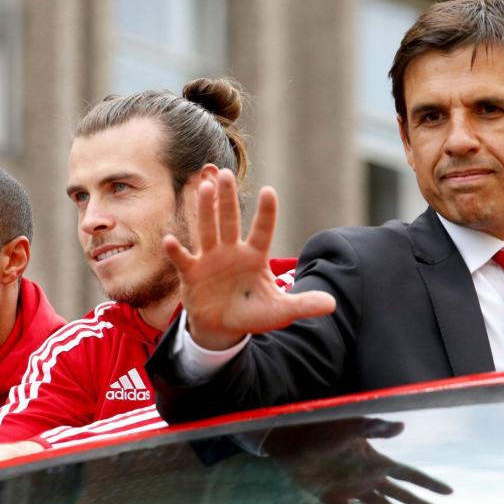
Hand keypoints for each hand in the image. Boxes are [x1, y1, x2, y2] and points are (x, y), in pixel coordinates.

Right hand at [163, 169, 335, 349]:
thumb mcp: (280, 311)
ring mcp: (209, 260)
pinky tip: (171, 241)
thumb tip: (332, 303)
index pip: (262, 230)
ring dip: (205, 210)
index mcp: (254, 256)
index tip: (269, 192)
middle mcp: (231, 251)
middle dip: (228, 200)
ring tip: (205, 187)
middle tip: (226, 175)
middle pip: (229, 221)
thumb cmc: (252, 313)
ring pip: (207, 230)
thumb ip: (303, 304)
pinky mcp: (191, 273)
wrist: (223, 328)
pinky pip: (183, 259)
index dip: (265, 213)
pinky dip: (177, 251)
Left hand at [265, 418, 452, 503]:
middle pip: (398, 491)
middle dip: (418, 499)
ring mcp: (350, 487)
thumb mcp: (349, 426)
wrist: (290, 439)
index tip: (448, 492)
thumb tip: (401, 425)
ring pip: (379, 503)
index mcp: (374, 460)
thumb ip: (374, 427)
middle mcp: (365, 475)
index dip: (428, 483)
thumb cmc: (321, 429)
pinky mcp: (331, 497)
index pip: (408, 474)